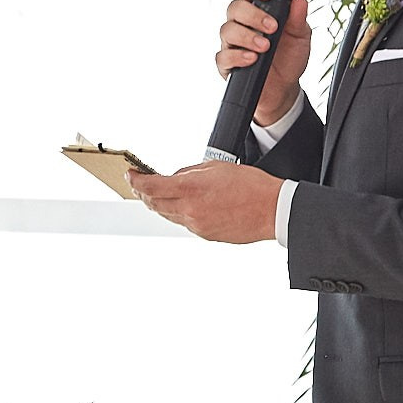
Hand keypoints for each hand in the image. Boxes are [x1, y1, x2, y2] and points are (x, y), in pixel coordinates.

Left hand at [128, 162, 282, 243]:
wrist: (273, 210)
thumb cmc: (251, 185)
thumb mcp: (216, 167)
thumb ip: (190, 171)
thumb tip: (174, 177)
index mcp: (191, 188)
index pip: (151, 186)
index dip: (136, 181)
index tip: (130, 175)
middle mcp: (190, 209)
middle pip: (154, 203)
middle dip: (143, 193)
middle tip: (138, 184)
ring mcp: (197, 225)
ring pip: (168, 214)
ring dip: (159, 204)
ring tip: (156, 194)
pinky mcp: (205, 235)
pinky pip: (184, 223)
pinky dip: (178, 213)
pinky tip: (182, 205)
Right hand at [219, 0, 312, 126]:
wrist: (285, 88)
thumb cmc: (289, 57)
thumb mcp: (300, 37)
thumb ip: (298, 19)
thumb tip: (300, 0)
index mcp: (257, 10)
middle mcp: (241, 23)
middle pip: (234, 8)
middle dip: (253, 15)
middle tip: (272, 27)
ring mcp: (231, 43)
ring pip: (227, 30)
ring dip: (247, 36)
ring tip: (265, 46)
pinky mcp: (226, 63)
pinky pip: (223, 56)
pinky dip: (238, 56)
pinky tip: (252, 59)